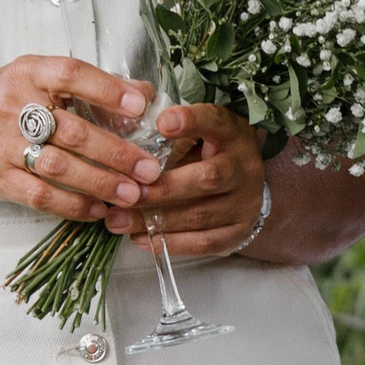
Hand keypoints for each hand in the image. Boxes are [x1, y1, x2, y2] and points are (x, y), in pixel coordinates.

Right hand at [0, 55, 162, 221]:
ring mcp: (2, 145)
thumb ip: (84, 85)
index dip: (107, 89)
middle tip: (151, 168)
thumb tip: (143, 93)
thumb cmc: (0, 100)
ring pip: (59, 167)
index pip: (70, 74)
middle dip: (117, 152)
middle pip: (72, 130)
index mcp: (27, 73)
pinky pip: (40, 196)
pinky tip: (99, 209)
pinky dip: (73, 205)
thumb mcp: (34, 79)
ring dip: (101, 183)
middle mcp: (13, 106)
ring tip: (134, 194)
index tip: (141, 104)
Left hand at [104, 104, 264, 257]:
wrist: (246, 183)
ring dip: (155, 220)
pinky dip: (169, 243)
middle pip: (207, 178)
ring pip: (200, 216)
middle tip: (126, 193)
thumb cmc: (211, 150)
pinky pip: (203, 243)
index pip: (215, 121)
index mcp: (233, 133)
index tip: (161, 123)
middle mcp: (244, 168)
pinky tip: (139, 238)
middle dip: (162, 189)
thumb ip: (172, 129)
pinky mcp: (238, 232)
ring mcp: (245, 203)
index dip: (190, 121)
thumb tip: (127, 129)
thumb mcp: (199, 130)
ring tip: (118, 220)